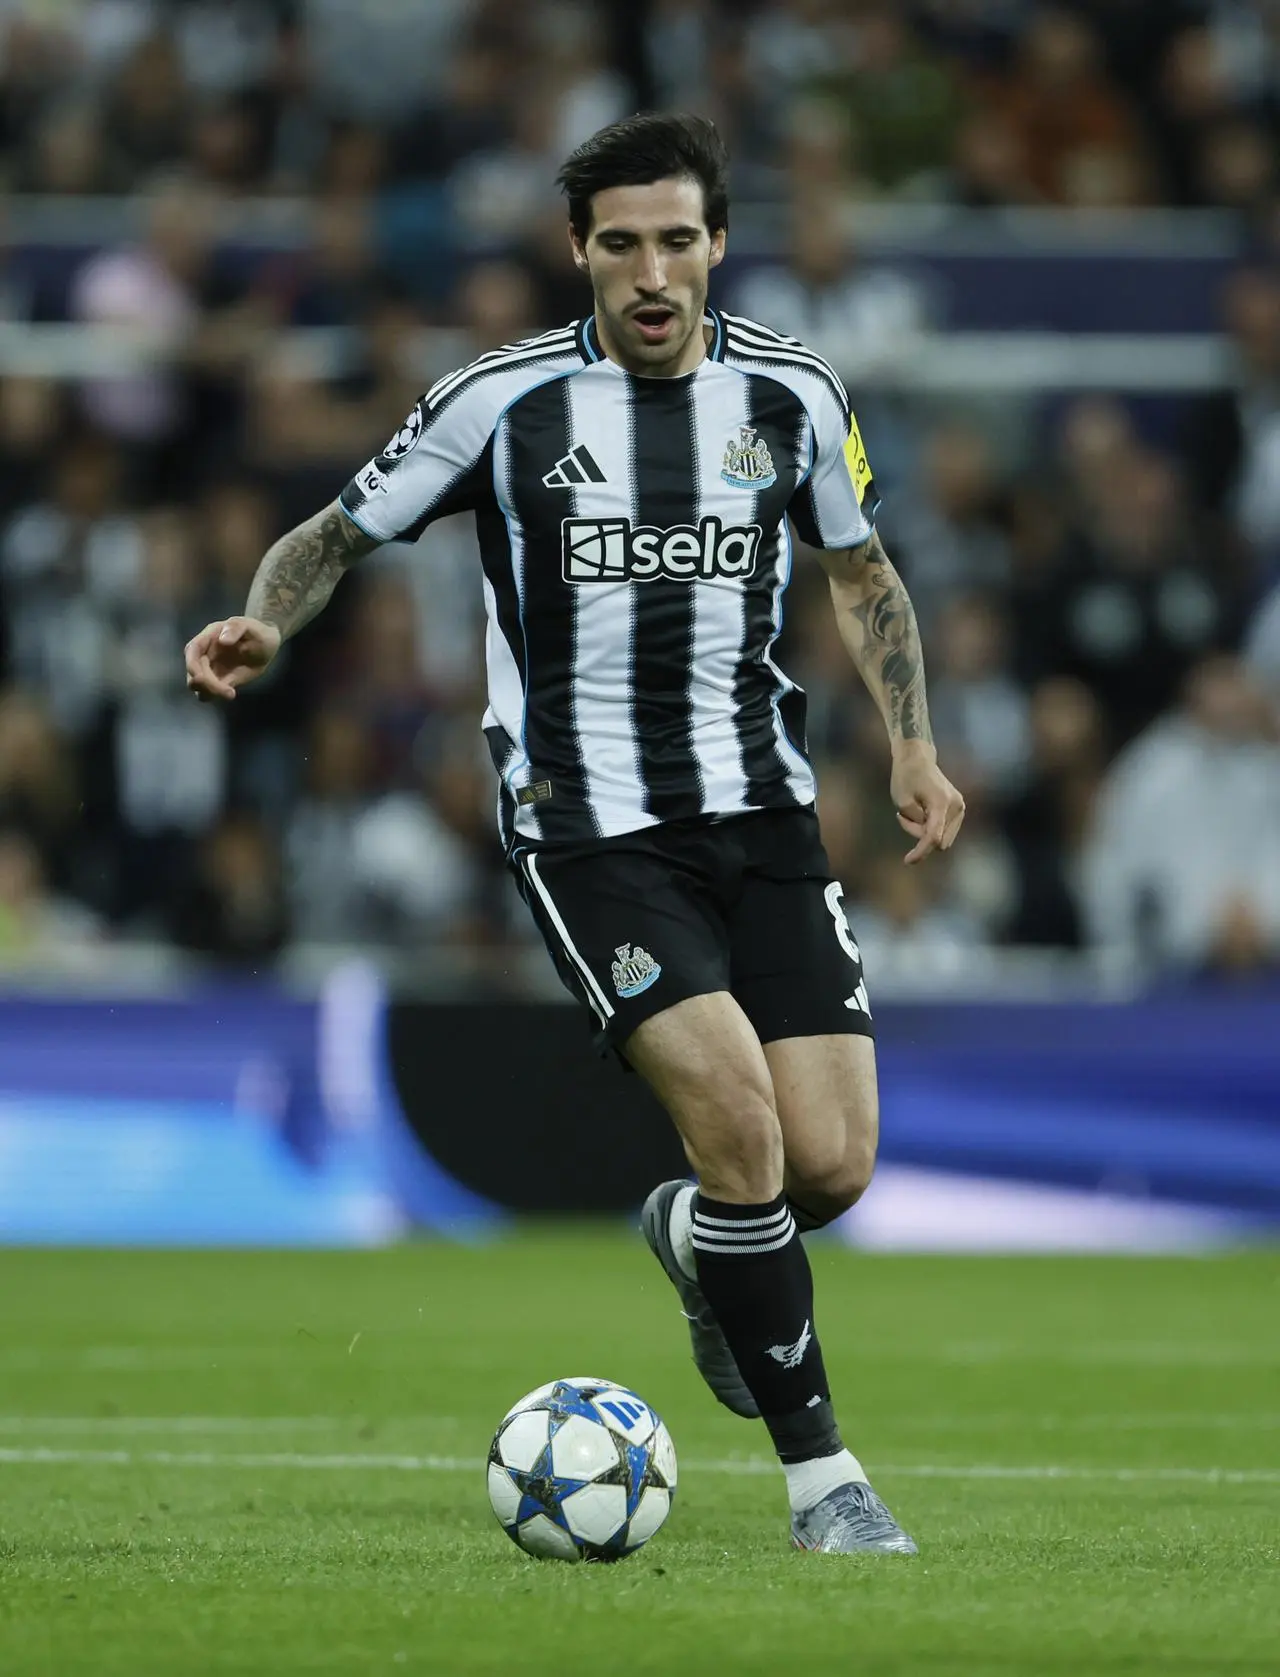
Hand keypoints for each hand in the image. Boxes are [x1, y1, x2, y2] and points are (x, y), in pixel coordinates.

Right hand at [184, 616, 281, 701]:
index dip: (192, 666)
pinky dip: (215, 696)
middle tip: (228, 691)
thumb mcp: (249, 626)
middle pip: (193, 672)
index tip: (202, 679)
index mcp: (208, 638)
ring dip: (209, 692)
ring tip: (230, 693)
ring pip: (197, 685)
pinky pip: (208, 692)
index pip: (192, 651)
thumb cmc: (256, 632)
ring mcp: (209, 669)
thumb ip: (236, 628)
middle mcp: (204, 654)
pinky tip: (231, 693)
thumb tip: (223, 640)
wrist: (266, 645)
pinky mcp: (218, 681)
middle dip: (206, 684)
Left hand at [890, 741, 965, 864]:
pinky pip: (944, 830)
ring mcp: (960, 807)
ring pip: (942, 837)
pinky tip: (921, 813)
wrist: (918, 759)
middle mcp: (956, 806)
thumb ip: (915, 822)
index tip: (908, 861)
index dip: (921, 851)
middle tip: (903, 817)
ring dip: (924, 831)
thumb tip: (929, 836)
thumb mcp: (902, 801)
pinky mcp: (959, 809)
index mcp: (941, 803)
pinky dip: (931, 827)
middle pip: (938, 839)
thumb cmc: (906, 777)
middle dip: (919, 835)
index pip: (933, 836)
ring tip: (911, 812)